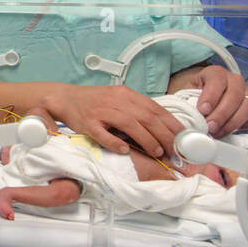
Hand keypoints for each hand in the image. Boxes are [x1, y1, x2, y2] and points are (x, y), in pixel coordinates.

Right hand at [38, 83, 183, 157]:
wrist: (63, 98)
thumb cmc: (93, 102)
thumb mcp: (118, 100)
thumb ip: (137, 111)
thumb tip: (161, 129)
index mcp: (126, 94)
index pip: (156, 108)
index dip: (172, 124)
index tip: (184, 138)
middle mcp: (116, 101)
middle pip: (147, 117)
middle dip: (165, 135)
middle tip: (175, 150)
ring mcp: (102, 111)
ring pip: (130, 124)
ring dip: (147, 139)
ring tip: (157, 152)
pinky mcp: (87, 123)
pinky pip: (103, 134)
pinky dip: (115, 142)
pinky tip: (124, 150)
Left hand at [168, 64, 247, 135]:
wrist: (203, 103)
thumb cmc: (194, 100)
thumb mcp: (186, 99)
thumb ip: (186, 105)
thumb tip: (185, 120)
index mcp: (215, 73)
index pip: (217, 79)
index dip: (211, 95)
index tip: (202, 110)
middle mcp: (234, 80)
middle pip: (235, 94)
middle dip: (221, 114)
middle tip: (210, 127)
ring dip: (233, 123)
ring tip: (219, 132)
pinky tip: (237, 129)